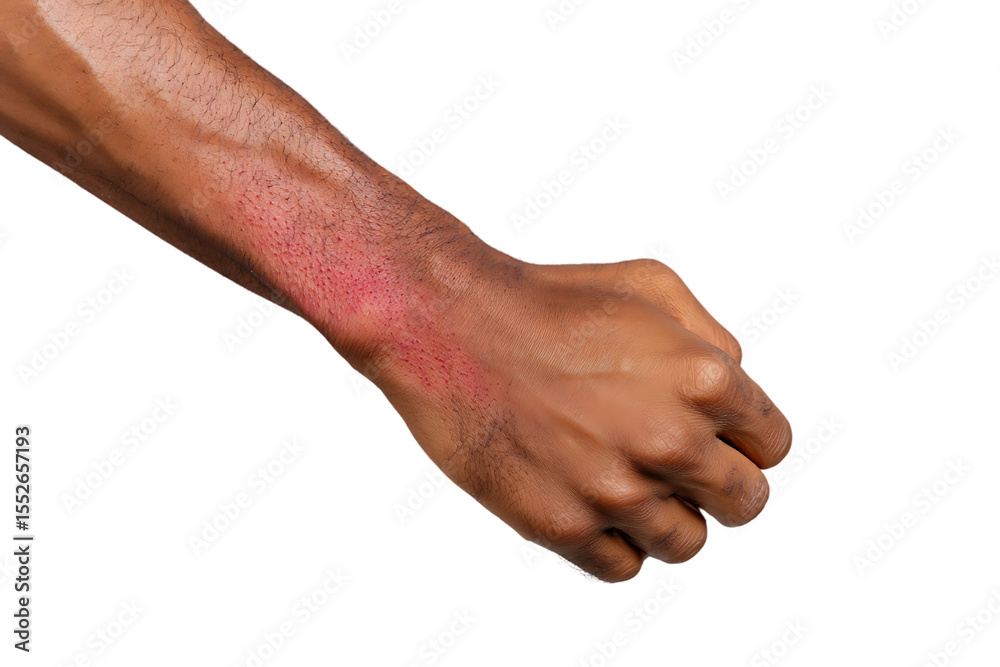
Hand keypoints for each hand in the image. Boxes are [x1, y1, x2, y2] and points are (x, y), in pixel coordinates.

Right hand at [358, 228, 792, 581]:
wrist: (450, 326)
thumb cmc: (547, 299)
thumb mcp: (650, 285)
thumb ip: (713, 341)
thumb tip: (737, 388)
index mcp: (704, 381)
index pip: (772, 446)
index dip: (744, 439)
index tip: (712, 436)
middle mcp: (670, 441)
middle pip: (745, 503)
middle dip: (719, 485)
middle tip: (677, 465)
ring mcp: (615, 491)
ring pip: (687, 543)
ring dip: (667, 516)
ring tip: (627, 481)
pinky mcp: (562, 527)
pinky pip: (624, 566)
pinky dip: (615, 542)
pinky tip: (590, 501)